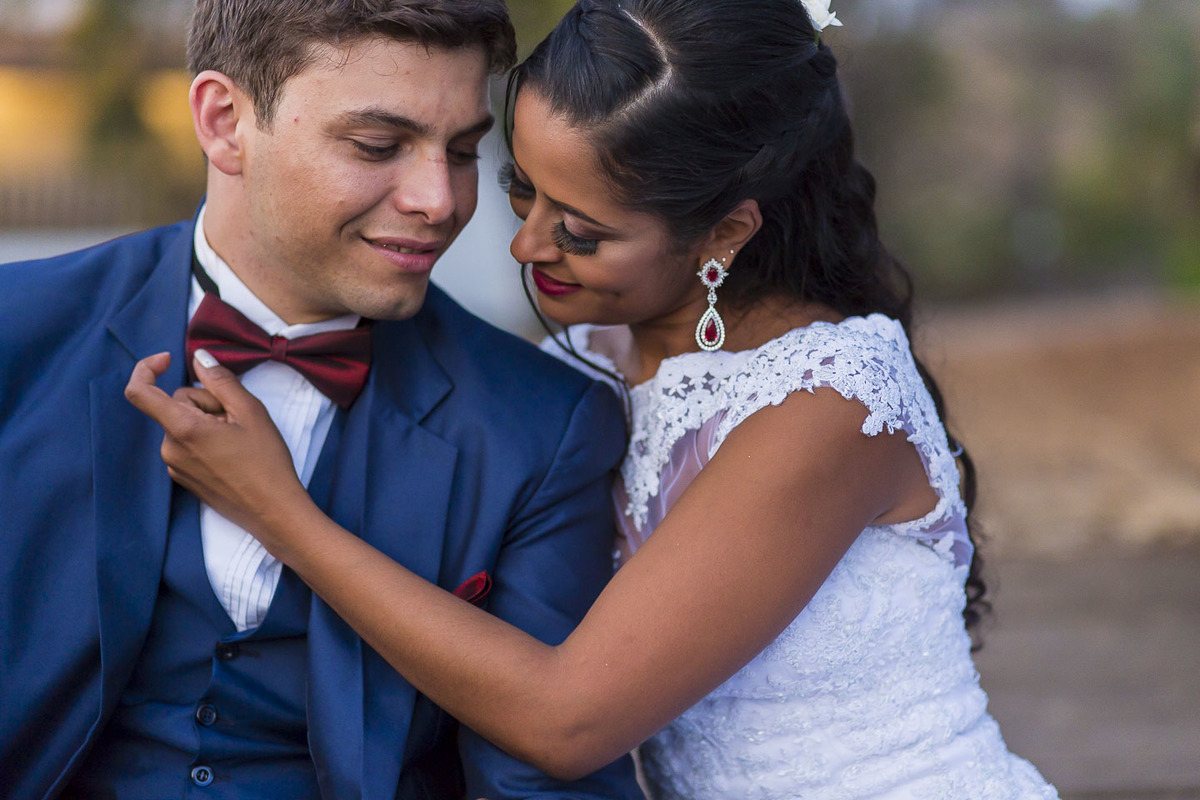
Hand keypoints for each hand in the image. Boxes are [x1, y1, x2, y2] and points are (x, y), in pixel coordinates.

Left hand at [124, 350, 312, 548]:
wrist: (273, 512)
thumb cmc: (266, 462)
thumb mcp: (250, 411)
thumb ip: (221, 380)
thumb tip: (199, 358)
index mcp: (183, 429)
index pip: (140, 391)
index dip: (147, 368)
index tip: (169, 359)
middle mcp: (170, 448)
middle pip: (176, 404)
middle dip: (205, 401)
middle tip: (237, 417)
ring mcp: (175, 465)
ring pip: (183, 424)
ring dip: (207, 421)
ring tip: (239, 439)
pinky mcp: (183, 478)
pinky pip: (187, 444)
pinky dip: (205, 439)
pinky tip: (232, 453)